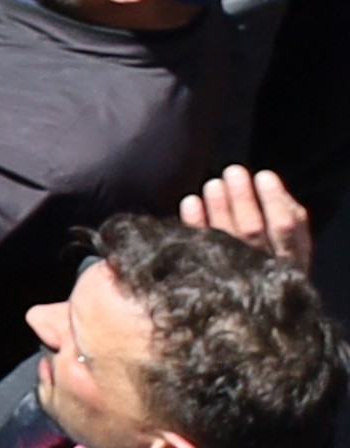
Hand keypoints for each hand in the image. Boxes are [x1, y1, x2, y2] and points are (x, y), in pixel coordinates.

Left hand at [185, 167, 314, 270]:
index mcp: (292, 260)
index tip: (264, 175)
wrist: (252, 312)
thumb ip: (288, 216)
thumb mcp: (291, 244)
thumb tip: (269, 181)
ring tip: (214, 184)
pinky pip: (199, 247)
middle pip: (254, 231)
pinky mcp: (208, 274)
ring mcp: (235, 273)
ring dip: (219, 207)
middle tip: (234, 170)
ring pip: (227, 238)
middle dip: (243, 198)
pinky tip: (191, 201)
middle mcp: (265, 269)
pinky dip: (196, 223)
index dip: (275, 201)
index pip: (288, 230)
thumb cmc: (272, 259)